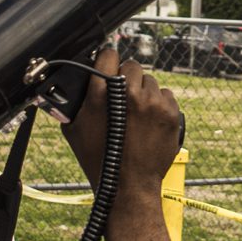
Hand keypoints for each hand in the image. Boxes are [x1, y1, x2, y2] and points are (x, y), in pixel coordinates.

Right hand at [58, 51, 184, 227]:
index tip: (108, 65)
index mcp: (101, 93)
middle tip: (122, 94)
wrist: (128, 186)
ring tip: (136, 112)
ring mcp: (152, 102)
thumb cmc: (97, 159)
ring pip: (150, 80)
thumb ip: (74, 101)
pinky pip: (166, 95)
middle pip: (131, 65)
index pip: (108, 54)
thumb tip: (72, 84)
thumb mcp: (73, 129)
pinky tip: (149, 119)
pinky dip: (158, 104)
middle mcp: (128, 93)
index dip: (107, 59)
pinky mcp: (170, 112)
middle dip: (126, 76)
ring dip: (143, 91)